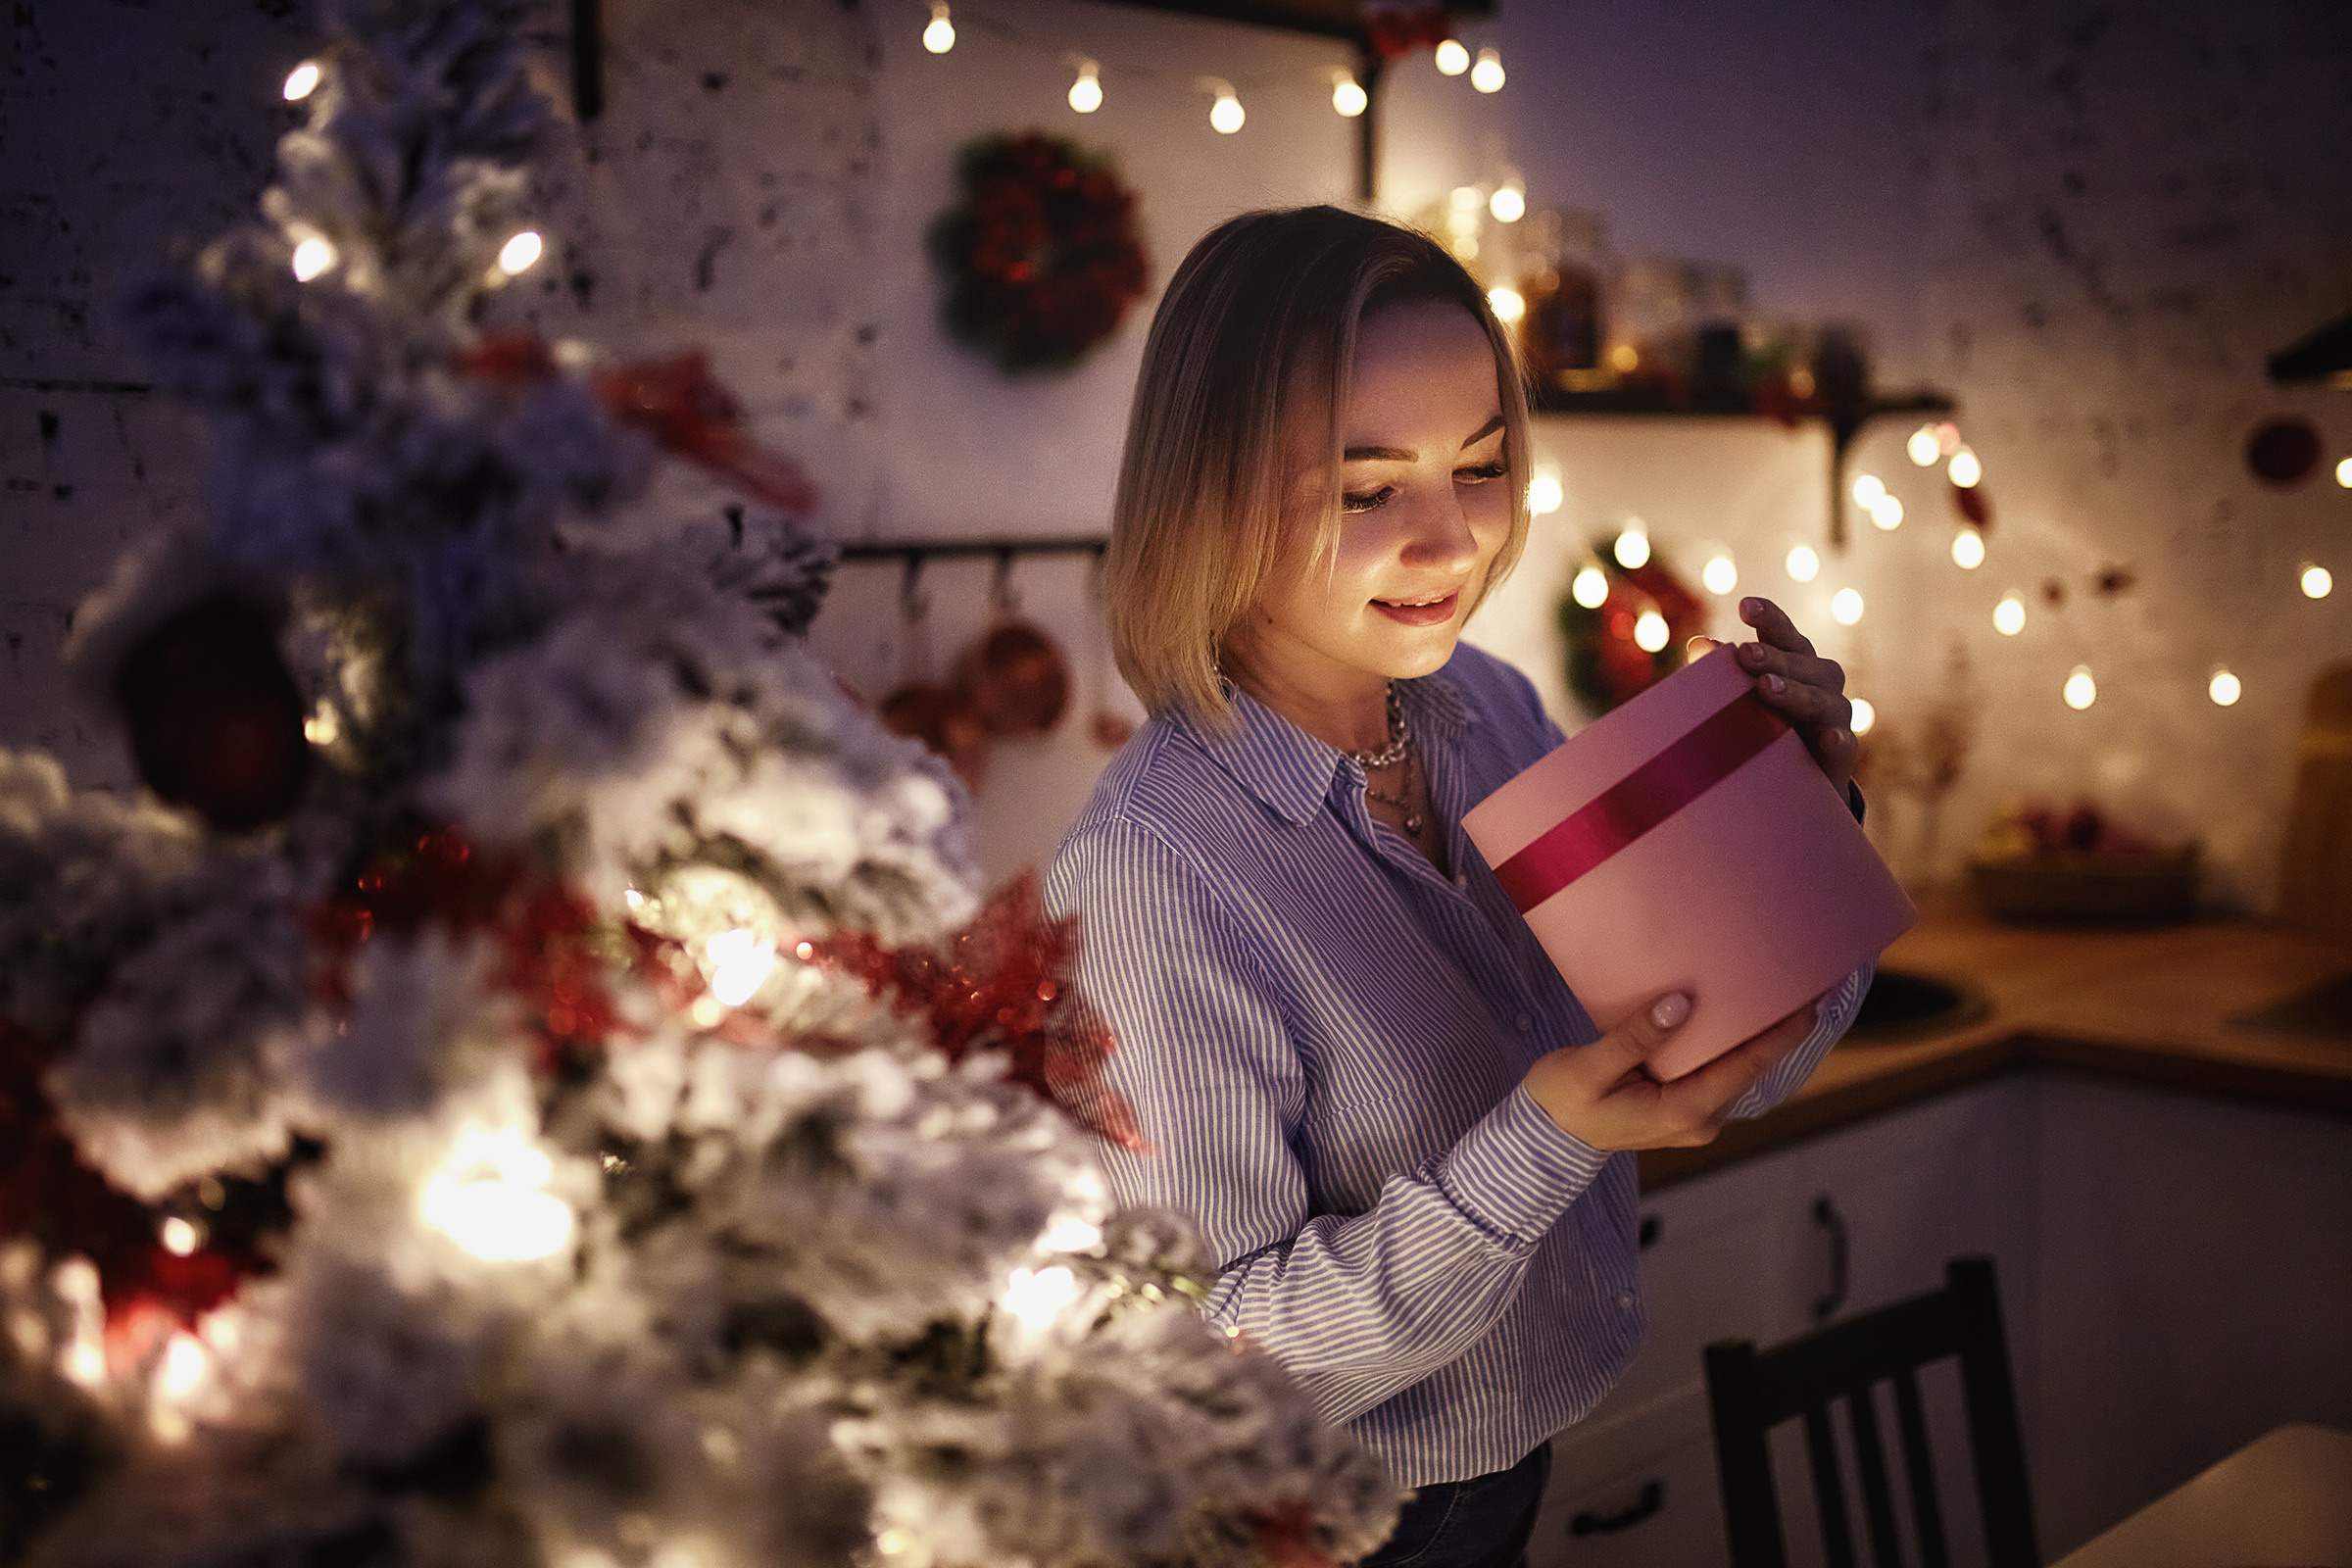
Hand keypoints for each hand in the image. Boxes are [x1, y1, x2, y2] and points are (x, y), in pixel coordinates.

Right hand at [1522, 991, 1820, 1150]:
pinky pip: (1716, 1072)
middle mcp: (1699, 1120)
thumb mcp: (1591, 1067)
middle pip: (1748, 1069)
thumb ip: (1636, 1038)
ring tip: (1775, 991)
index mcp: (1682, 1112)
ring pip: (1734, 1071)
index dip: (1781, 1035)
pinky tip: (1735, 1015)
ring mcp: (1693, 1117)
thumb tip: (1681, 1003)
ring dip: (1754, 1036)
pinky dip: (1729, 1045)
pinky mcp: (1683, 1108)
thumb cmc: (1561, 1101)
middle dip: (1775, 1031)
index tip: (1810, 1002)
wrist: (1543, 1137)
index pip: (1745, 1068)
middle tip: (1800, 983)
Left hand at [1693, 597, 1854, 797]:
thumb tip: (1698, 644)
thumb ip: (1717, 676)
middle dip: (1775, 658)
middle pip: (1805, 664)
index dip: (1770, 619)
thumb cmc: (1758, 731)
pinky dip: (1837, 740)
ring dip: (1796, 693)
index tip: (1745, 606)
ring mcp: (1833, 719)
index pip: (1785, 636)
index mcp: (1793, 665)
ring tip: (1766, 688)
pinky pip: (1844, 745)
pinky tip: (1827, 737)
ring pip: (1825, 700)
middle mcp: (1819, 685)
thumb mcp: (1734, 702)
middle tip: (1746, 655)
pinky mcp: (1840, 756)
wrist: (1790, 788)